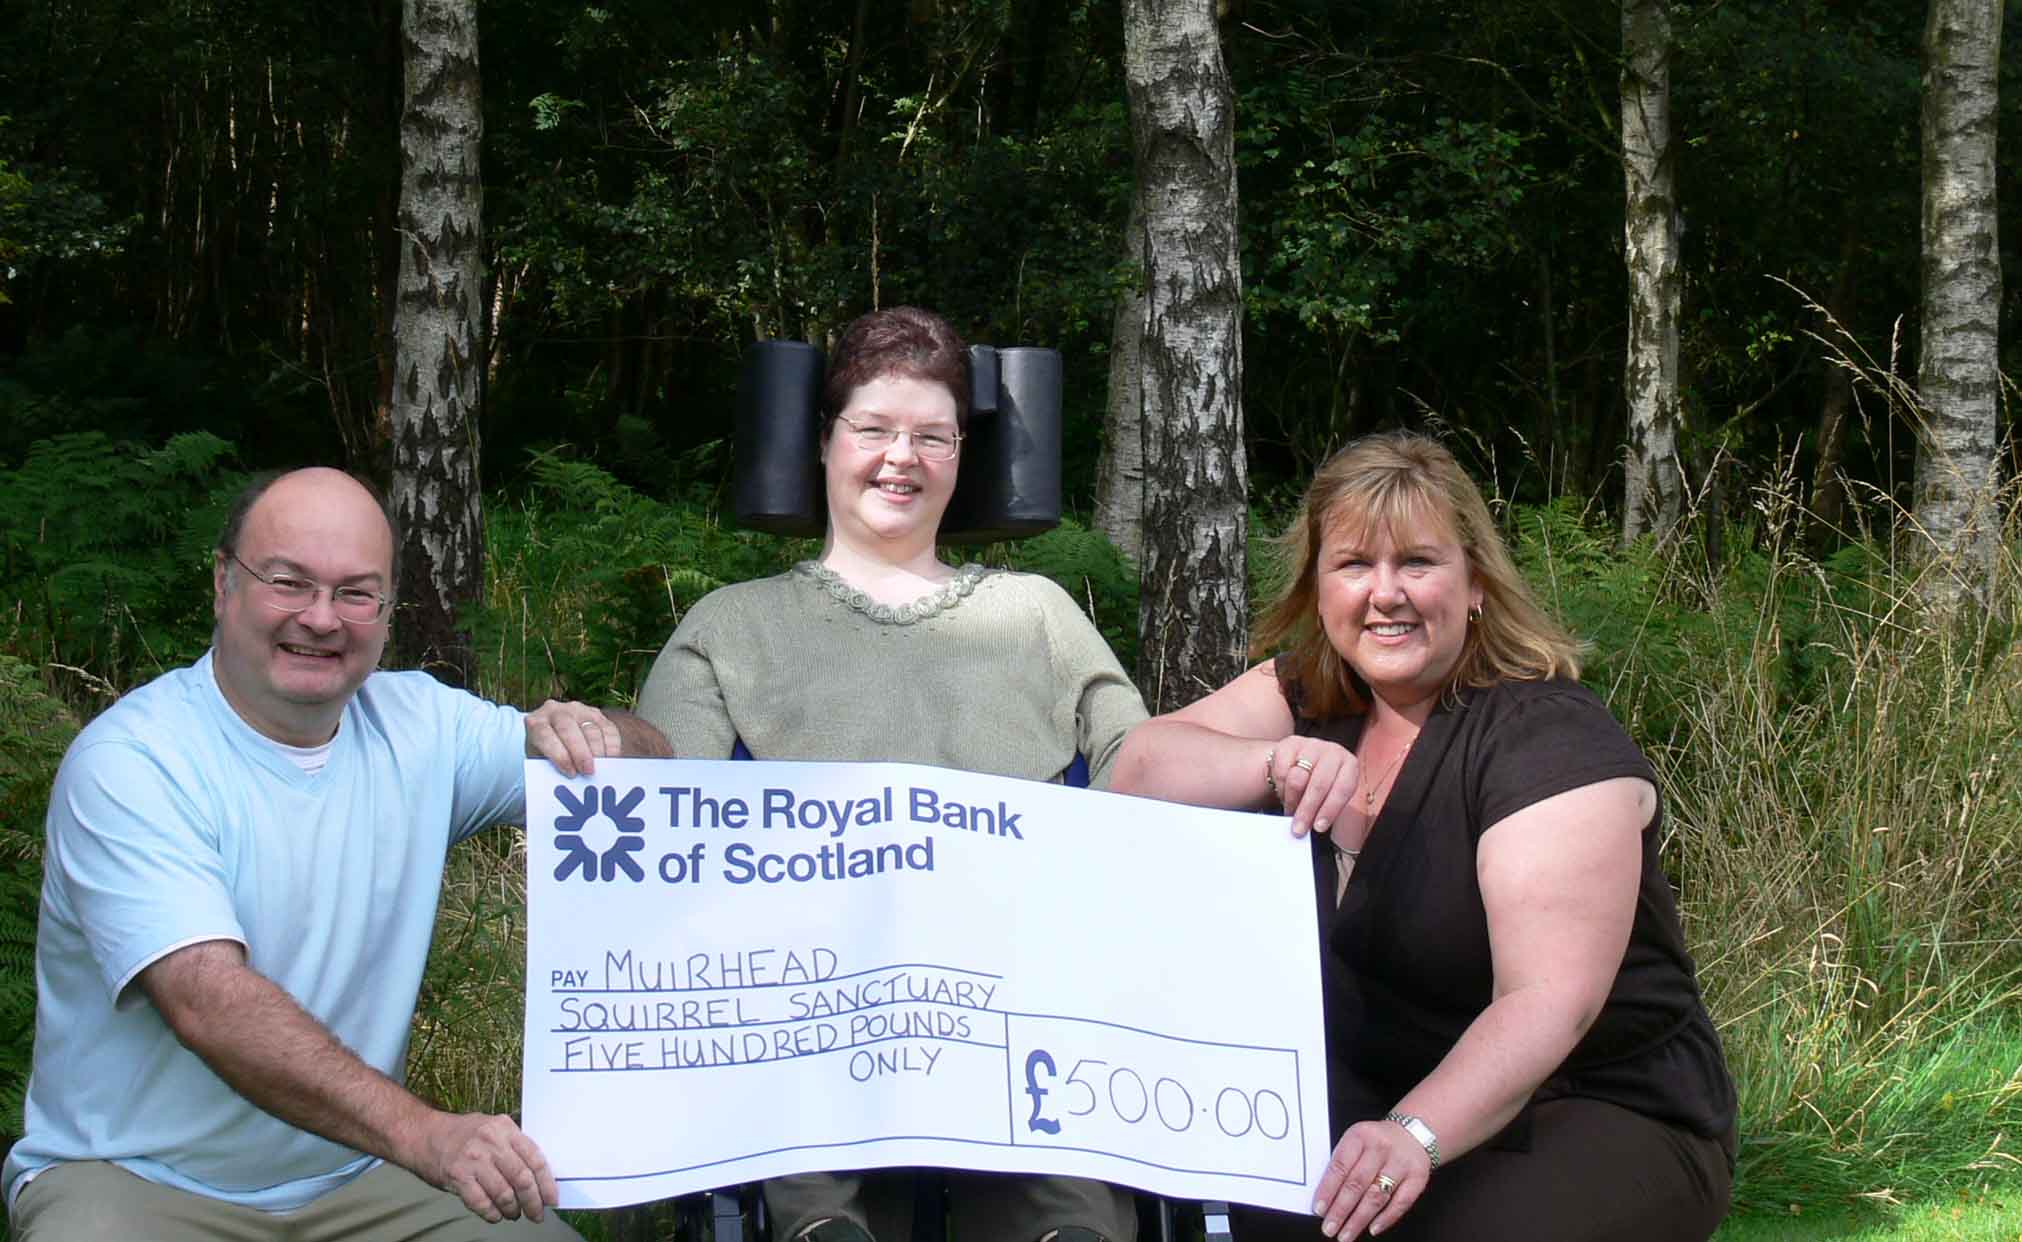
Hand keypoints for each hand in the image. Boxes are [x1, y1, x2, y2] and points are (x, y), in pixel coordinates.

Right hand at [414, 1111, 559, 1223]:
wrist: (425, 1135)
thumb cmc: (464, 1135)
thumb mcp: (493, 1129)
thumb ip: (514, 1146)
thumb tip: (540, 1176)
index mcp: (505, 1128)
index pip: (535, 1159)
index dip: (547, 1183)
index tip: (552, 1199)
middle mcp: (490, 1142)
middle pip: (522, 1178)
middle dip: (533, 1202)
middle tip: (537, 1214)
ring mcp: (473, 1159)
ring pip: (503, 1193)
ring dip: (513, 1210)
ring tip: (514, 1214)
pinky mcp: (457, 1176)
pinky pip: (481, 1202)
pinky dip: (492, 1213)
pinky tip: (496, 1215)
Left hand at [525, 699, 619, 776]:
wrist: (552, 735)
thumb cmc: (544, 755)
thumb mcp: (540, 761)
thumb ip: (550, 769)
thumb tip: (568, 784)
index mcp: (535, 723)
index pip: (545, 735)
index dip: (559, 755)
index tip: (571, 773)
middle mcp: (555, 711)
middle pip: (567, 728)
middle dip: (580, 752)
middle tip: (588, 772)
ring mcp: (577, 710)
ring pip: (591, 728)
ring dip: (598, 751)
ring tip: (602, 769)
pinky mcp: (596, 714)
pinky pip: (608, 729)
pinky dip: (612, 746)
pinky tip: (611, 760)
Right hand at [1265, 737, 1358, 838]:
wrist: (1300, 759)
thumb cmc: (1320, 782)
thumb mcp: (1331, 793)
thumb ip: (1326, 808)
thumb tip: (1312, 827)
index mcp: (1349, 765)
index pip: (1342, 789)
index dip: (1330, 810)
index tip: (1318, 828)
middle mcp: (1333, 751)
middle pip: (1318, 785)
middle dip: (1307, 811)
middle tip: (1298, 829)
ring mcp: (1311, 745)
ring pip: (1297, 780)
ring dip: (1292, 801)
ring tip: (1291, 811)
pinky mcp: (1290, 744)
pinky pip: (1282, 772)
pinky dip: (1281, 788)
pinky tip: (1285, 793)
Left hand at [1312, 1117, 1429, 1238]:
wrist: (1412, 1133)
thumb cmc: (1376, 1141)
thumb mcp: (1356, 1141)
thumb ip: (1342, 1163)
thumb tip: (1325, 1197)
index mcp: (1360, 1136)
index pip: (1340, 1166)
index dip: (1327, 1190)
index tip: (1319, 1210)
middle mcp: (1380, 1148)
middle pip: (1357, 1183)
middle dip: (1341, 1210)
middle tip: (1330, 1228)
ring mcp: (1401, 1163)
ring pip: (1377, 1196)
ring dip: (1359, 1219)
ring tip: (1346, 1234)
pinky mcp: (1417, 1177)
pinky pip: (1401, 1202)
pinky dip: (1386, 1218)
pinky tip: (1372, 1229)